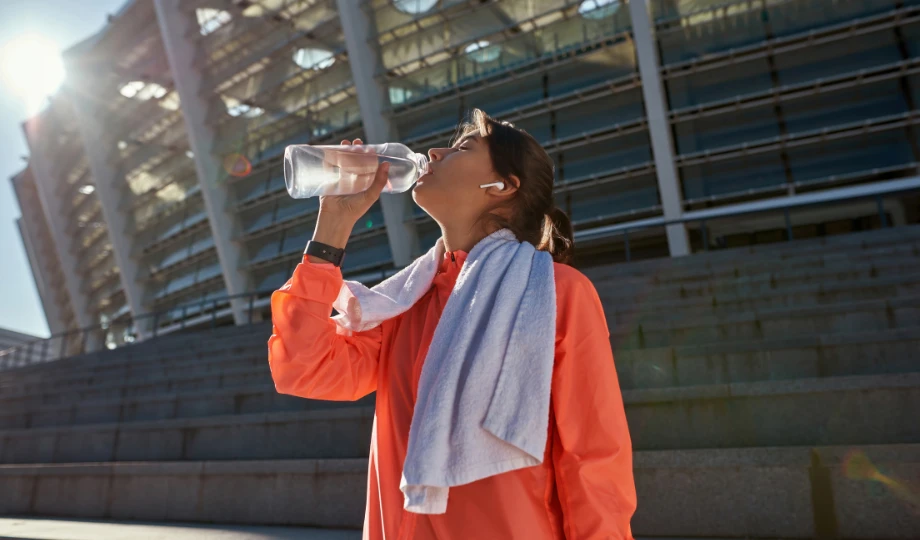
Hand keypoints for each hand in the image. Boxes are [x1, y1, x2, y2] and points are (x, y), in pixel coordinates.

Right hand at [311, 138, 388, 252]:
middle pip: (354, 161)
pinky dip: (328, 157)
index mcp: (364, 183)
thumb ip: (379, 181)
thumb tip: (386, 164)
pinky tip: (330, 149)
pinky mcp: (328, 180)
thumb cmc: (355, 210)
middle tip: (356, 142)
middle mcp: (352, 179)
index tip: (370, 147)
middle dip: (355, 150)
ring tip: (345, 143)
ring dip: (343, 151)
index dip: (368, 156)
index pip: (367, 165)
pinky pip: (328, 166)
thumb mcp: (371, 195)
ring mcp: (339, 179)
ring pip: (341, 161)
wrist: (336, 218)